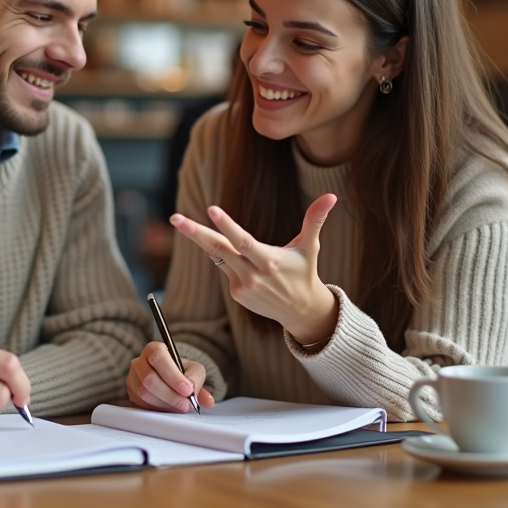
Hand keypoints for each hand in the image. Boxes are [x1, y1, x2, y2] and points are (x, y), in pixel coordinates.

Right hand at [126, 341, 214, 412]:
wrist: (170, 377)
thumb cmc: (181, 371)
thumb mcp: (194, 370)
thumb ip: (199, 381)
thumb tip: (207, 400)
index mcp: (153, 349)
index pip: (158, 357)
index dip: (173, 375)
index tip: (188, 389)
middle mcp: (139, 362)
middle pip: (149, 379)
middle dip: (171, 395)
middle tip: (186, 404)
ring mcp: (132, 379)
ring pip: (144, 394)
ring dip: (165, 403)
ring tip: (181, 407)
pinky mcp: (131, 395)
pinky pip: (141, 405)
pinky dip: (158, 409)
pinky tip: (171, 409)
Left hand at [170, 193, 338, 345]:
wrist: (301, 310)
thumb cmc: (305, 272)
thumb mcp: (311, 247)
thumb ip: (315, 220)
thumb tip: (332, 196)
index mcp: (269, 261)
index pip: (243, 241)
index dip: (227, 226)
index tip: (211, 210)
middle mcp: (253, 275)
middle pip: (219, 250)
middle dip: (195, 233)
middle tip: (175, 218)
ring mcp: (242, 287)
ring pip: (218, 257)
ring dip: (201, 239)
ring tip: (180, 222)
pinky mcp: (236, 294)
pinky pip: (225, 268)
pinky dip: (228, 259)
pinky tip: (243, 263)